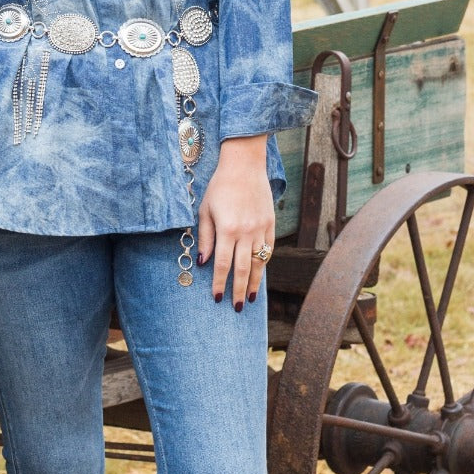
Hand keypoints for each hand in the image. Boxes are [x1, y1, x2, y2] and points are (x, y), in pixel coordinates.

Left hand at [196, 135, 273, 308]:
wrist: (244, 166)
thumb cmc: (220, 187)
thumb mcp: (205, 211)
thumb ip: (205, 238)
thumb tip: (203, 263)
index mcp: (227, 230)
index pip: (222, 265)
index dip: (219, 283)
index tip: (217, 298)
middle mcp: (246, 232)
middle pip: (243, 269)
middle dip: (239, 290)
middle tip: (236, 307)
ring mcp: (261, 228)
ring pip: (258, 262)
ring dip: (255, 283)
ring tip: (251, 298)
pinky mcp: (270, 223)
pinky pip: (268, 249)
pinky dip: (264, 263)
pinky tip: (260, 274)